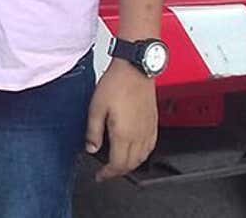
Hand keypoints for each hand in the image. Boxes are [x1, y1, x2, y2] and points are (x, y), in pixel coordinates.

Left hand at [86, 62, 158, 180]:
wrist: (135, 69)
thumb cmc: (116, 84)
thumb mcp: (96, 107)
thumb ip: (93, 131)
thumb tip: (91, 148)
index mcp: (124, 134)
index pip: (117, 164)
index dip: (107, 174)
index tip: (100, 176)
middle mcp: (139, 135)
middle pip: (130, 164)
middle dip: (118, 172)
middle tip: (106, 172)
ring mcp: (149, 130)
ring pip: (142, 158)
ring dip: (130, 166)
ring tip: (118, 164)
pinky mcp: (154, 123)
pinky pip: (150, 147)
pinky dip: (142, 155)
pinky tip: (136, 152)